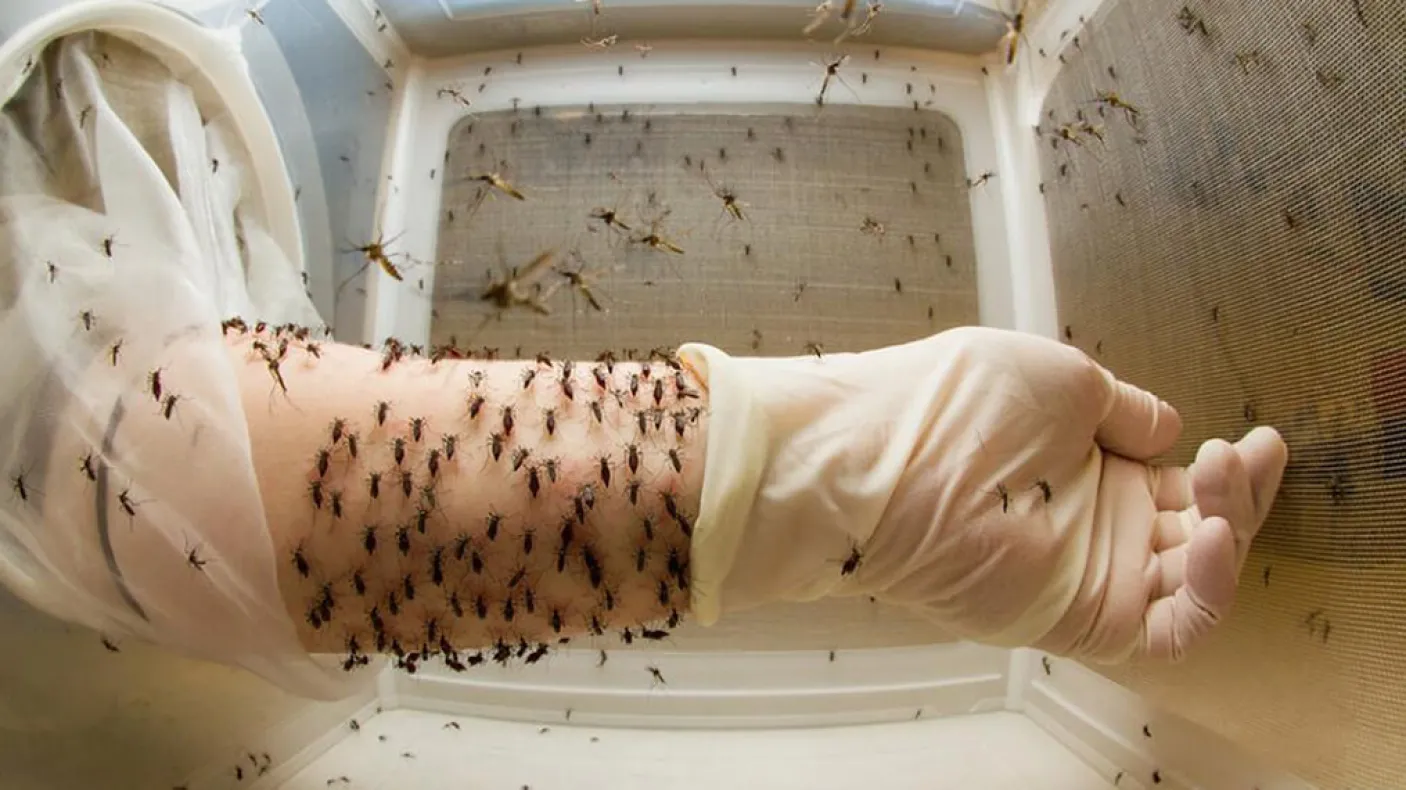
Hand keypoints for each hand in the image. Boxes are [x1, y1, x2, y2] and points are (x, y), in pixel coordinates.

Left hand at [683, 327, 1287, 661]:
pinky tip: (1215, 537)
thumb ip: (1123, 409)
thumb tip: (1167, 426)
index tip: (1258, 437)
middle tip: (1247, 452)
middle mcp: (1091, 524)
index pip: (1181, 480)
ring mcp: (1087, 573)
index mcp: (1088, 465)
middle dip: (1240, 493)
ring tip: (1227, 478)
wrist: (877, 456)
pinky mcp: (1079, 618)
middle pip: (1198, 529)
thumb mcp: (1060, 379)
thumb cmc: (952, 403)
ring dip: (1232, 533)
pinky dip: (1207, 593)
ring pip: (1194, 580)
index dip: (1229, 467)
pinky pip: (1168, 629)